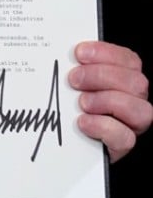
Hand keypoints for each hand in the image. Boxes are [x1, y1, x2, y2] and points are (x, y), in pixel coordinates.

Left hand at [69, 40, 151, 162]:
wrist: (56, 140)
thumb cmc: (63, 103)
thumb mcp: (65, 80)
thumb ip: (68, 65)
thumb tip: (57, 51)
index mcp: (123, 79)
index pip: (129, 60)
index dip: (106, 53)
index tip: (79, 53)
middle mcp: (132, 100)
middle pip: (137, 83)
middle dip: (102, 76)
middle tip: (73, 79)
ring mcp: (130, 124)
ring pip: (141, 110)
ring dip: (108, 101)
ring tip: (81, 102)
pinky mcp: (120, 146)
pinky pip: (125, 138)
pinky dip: (103, 127)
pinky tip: (83, 122)